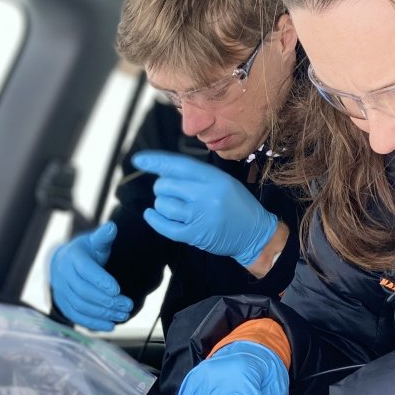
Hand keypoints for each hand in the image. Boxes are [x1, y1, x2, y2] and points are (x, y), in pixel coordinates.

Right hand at [47, 222, 132, 330]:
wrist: (63, 263)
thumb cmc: (86, 252)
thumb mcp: (94, 242)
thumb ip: (104, 237)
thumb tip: (112, 227)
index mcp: (73, 258)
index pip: (86, 270)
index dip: (101, 281)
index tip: (118, 289)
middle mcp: (64, 275)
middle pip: (84, 291)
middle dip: (107, 300)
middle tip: (128, 305)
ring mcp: (61, 291)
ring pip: (81, 305)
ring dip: (103, 313)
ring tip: (123, 315)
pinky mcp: (63, 304)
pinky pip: (77, 317)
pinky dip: (93, 323)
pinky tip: (110, 326)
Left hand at [132, 151, 278, 266]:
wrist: (255, 235)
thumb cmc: (237, 206)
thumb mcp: (223, 182)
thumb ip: (196, 176)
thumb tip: (163, 169)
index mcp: (214, 179)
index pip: (178, 165)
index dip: (156, 161)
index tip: (138, 159)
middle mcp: (207, 196)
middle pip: (166, 185)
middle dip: (163, 188)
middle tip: (173, 193)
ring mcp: (201, 217)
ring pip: (163, 205)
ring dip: (162, 205)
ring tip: (174, 207)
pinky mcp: (195, 235)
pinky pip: (165, 226)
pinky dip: (154, 219)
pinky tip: (152, 214)